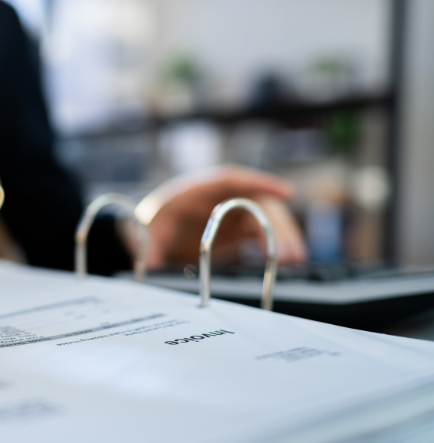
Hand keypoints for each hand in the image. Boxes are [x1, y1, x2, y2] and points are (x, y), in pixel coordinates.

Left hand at [136, 167, 306, 268]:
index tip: (285, 192)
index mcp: (198, 189)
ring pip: (265, 218)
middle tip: (289, 249)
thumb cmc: (153, 222)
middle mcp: (222, 197)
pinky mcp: (239, 229)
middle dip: (275, 224)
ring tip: (294, 258)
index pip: (232, 179)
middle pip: (256, 202)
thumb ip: (150, 245)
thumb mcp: (148, 231)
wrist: (153, 230)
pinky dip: (275, 244)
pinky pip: (263, 233)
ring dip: (282, 236)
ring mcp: (233, 212)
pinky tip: (288, 260)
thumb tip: (149, 263)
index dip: (260, 183)